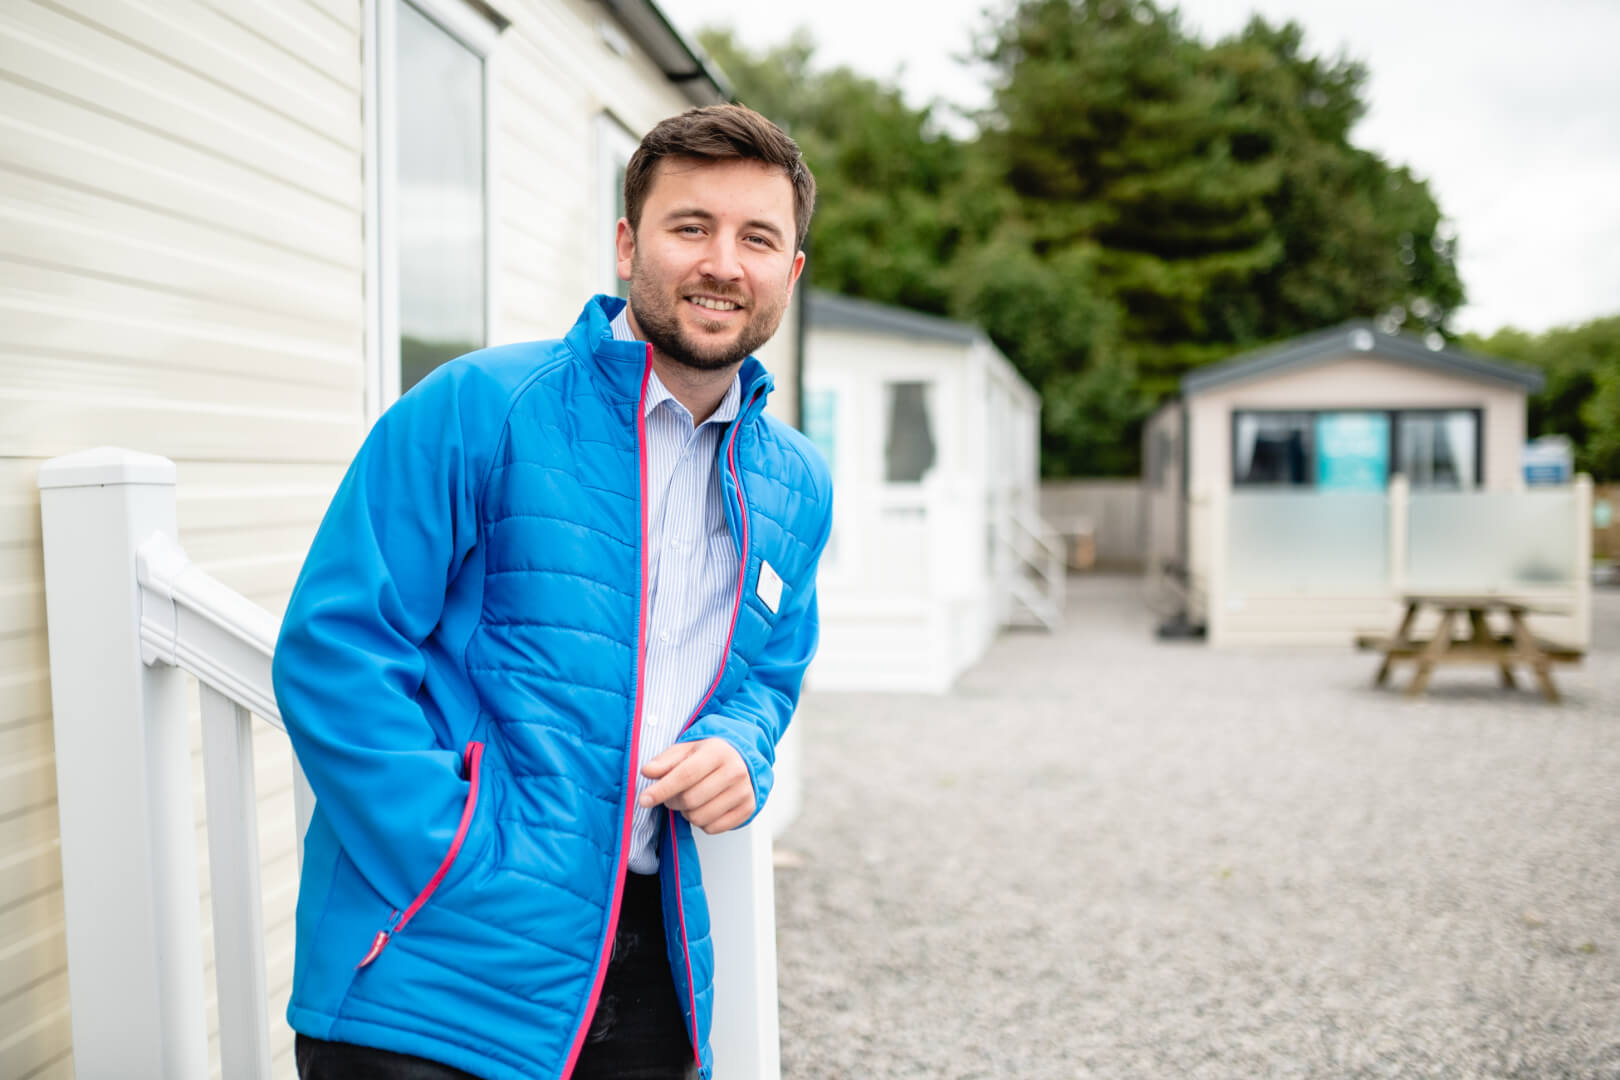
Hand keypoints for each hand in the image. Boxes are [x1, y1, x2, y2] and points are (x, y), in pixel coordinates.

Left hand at [638, 739, 754, 834]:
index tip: (644, 799)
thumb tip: (647, 772)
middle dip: (673, 802)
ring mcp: (744, 792)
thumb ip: (664, 761)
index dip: (661, 789)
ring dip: (686, 814)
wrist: (742, 760)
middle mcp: (735, 771)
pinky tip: (704, 808)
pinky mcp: (748, 809)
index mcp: (718, 752)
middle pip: (690, 800)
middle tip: (672, 796)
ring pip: (700, 817)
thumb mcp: (686, 750)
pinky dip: (701, 823)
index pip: (685, 775)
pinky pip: (712, 828)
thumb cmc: (710, 755)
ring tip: (690, 801)